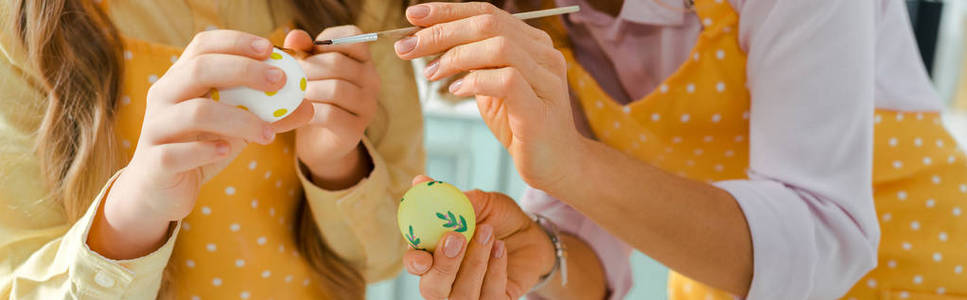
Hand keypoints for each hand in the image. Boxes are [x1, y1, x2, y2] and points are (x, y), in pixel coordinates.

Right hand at [90, 30, 311, 258]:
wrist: (161, 191)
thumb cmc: (201, 148)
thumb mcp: (238, 129)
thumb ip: (269, 116)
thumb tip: (309, 107)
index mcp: (180, 80)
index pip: (203, 45)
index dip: (236, 42)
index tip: (271, 49)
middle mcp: (163, 97)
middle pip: (200, 70)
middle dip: (244, 71)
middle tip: (280, 81)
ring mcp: (156, 128)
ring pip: (196, 112)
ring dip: (240, 120)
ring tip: (268, 134)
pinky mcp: (156, 161)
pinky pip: (181, 152)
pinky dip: (208, 149)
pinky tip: (229, 150)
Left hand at [284, 27, 379, 188]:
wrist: (319, 141)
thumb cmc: (314, 97)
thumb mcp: (308, 70)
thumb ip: (302, 50)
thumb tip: (295, 37)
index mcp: (363, 60)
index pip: (353, 36)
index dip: (325, 40)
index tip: (307, 53)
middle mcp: (372, 80)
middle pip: (338, 63)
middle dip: (307, 69)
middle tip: (290, 78)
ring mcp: (367, 105)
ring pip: (336, 89)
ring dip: (308, 91)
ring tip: (295, 95)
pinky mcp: (356, 129)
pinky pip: (331, 114)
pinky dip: (309, 112)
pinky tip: (299, 113)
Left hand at [395, 2, 584, 190]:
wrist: (556, 164)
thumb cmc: (521, 126)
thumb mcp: (491, 87)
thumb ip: (472, 62)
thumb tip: (431, 43)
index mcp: (532, 43)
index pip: (487, 13)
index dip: (447, 11)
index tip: (413, 16)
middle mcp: (543, 54)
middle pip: (488, 24)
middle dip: (441, 32)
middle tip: (407, 47)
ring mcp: (545, 80)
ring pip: (498, 47)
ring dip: (455, 56)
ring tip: (431, 73)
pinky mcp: (540, 109)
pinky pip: (506, 81)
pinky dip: (475, 81)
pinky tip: (456, 90)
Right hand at [403, 175, 554, 299]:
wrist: (533, 235)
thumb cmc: (499, 219)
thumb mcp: (479, 202)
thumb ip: (450, 198)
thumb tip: (419, 181)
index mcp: (434, 254)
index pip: (415, 265)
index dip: (414, 262)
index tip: (422, 253)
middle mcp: (447, 280)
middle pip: (432, 290)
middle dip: (444, 266)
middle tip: (458, 238)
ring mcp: (469, 295)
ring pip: (461, 295)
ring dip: (475, 262)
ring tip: (490, 234)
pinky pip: (490, 296)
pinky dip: (495, 270)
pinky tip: (501, 249)